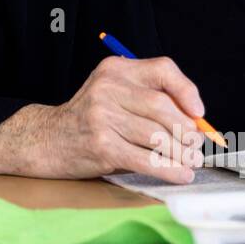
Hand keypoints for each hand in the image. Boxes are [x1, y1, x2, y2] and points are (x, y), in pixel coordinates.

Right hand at [0, 56, 206, 181]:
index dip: (187, 91)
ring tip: (191, 162)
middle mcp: (107, 88)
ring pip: (157, 136)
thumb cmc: (87, 119)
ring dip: (181, 153)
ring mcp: (102, 117)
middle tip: (197, 146)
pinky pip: (146, 159)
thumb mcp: (112, 94)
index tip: (199, 113)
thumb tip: (195, 122)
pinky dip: (169, 169)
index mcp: (115, 69)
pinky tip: (179, 174)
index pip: (162, 69)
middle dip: (187, 131)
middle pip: (163, 107)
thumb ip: (147, 99)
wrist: (46, 140)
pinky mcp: (101, 146)